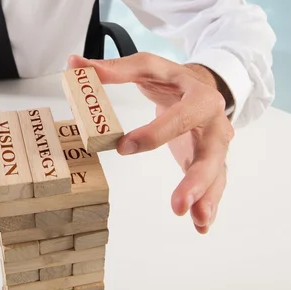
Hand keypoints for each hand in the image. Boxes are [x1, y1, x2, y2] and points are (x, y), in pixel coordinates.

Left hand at [68, 53, 233, 233]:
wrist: (203, 84)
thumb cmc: (170, 79)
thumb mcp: (146, 67)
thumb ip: (113, 69)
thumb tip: (74, 64)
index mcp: (199, 95)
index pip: (181, 115)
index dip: (155, 133)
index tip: (123, 147)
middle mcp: (215, 122)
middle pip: (211, 151)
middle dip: (196, 179)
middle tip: (177, 205)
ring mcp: (217, 144)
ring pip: (217, 173)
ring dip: (207, 198)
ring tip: (197, 220)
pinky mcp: (213, 160)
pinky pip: (215, 184)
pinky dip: (209, 205)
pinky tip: (200, 225)